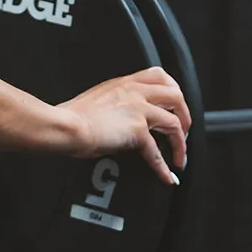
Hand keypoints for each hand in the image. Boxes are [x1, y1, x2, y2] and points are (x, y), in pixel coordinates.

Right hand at [57, 67, 190, 185]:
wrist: (66, 125)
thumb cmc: (72, 116)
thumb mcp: (97, 98)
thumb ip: (114, 103)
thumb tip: (121, 119)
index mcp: (123, 83)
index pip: (159, 75)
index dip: (173, 89)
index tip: (174, 104)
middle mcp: (134, 92)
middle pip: (176, 95)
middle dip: (185, 115)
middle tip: (183, 130)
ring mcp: (138, 109)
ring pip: (175, 122)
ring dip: (180, 143)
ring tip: (178, 157)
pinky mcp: (137, 130)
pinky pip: (157, 152)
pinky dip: (164, 167)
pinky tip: (167, 176)